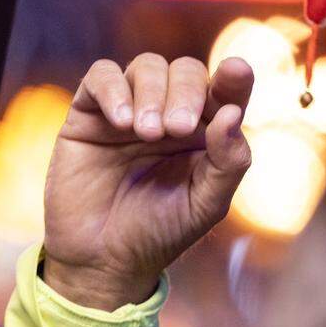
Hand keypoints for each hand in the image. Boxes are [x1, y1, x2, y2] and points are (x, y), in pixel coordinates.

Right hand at [41, 54, 253, 309]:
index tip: (236, 71)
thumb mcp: (207, 203)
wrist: (103, 260)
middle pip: (186, 70)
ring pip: (148, 66)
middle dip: (186, 92)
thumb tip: (233, 113)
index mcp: (207, 129)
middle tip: (177, 129)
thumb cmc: (162, 230)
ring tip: (148, 133)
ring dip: (152, 92)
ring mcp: (131, 109)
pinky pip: (101, 75)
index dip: (235, 77)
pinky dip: (114, 89)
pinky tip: (121, 123)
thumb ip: (229, 161)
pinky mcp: (90, 114)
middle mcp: (171, 111)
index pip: (226, 90)